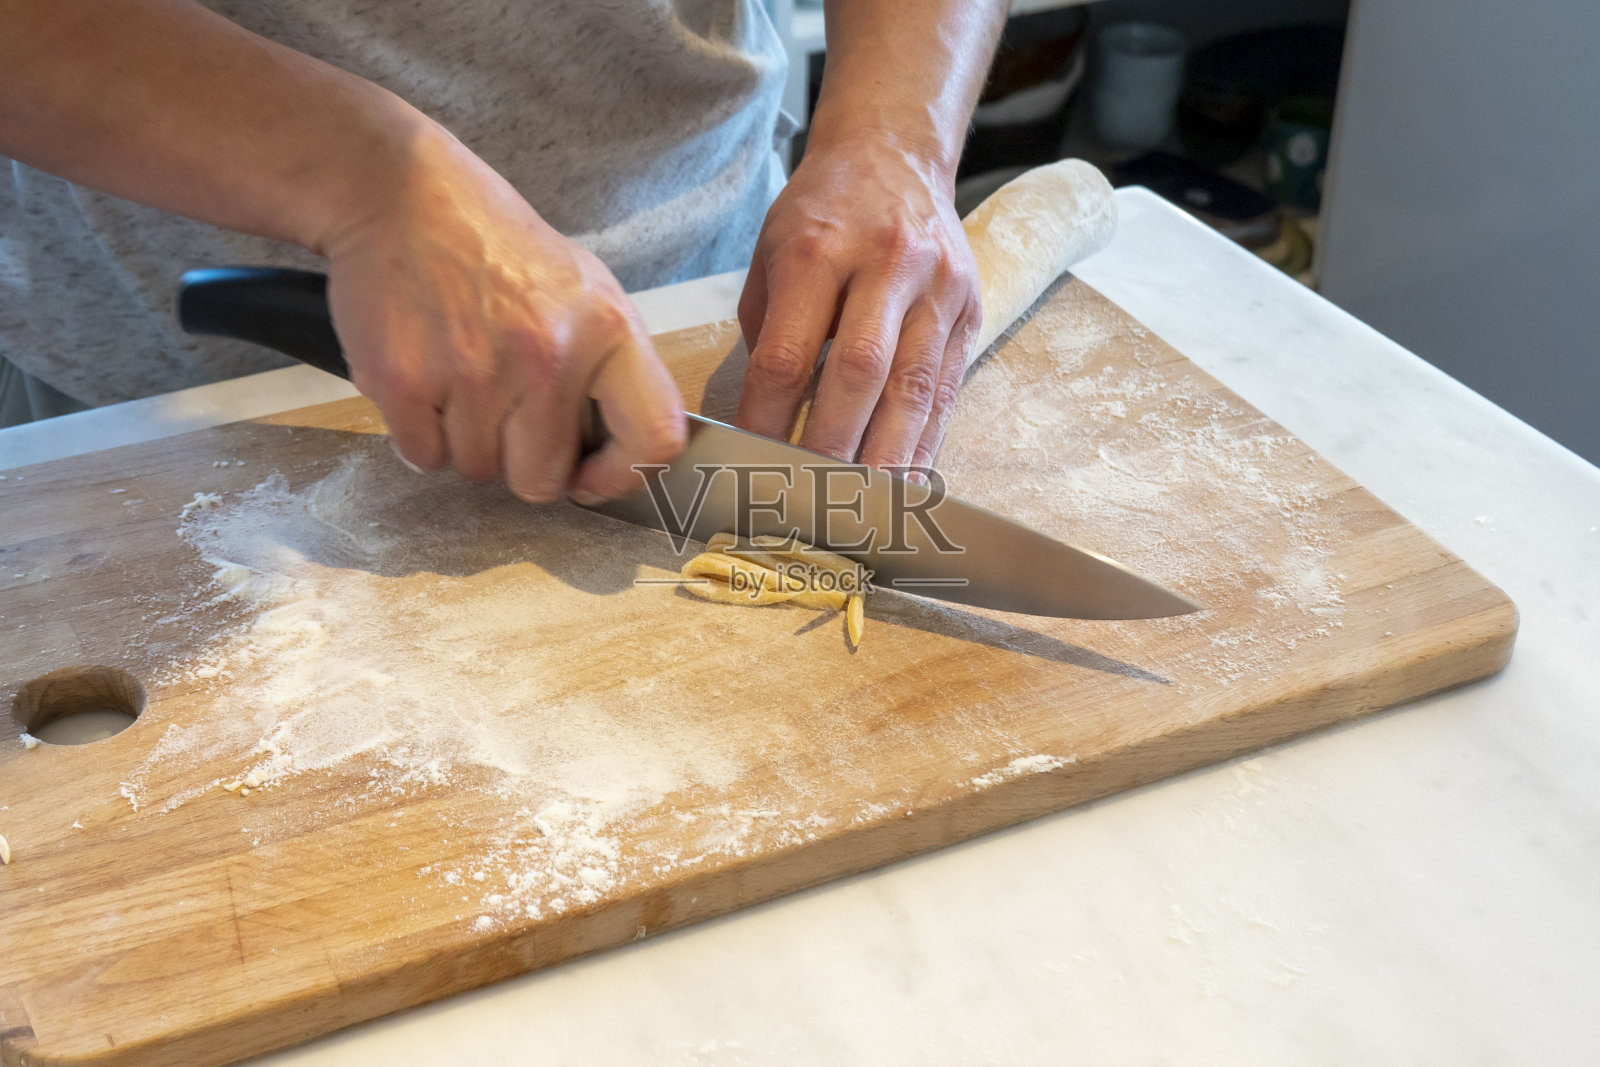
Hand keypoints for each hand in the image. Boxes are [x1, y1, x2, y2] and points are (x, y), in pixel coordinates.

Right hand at [319, 126, 685, 502]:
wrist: (401, 193)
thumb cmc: (496, 246)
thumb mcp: (583, 288)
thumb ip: (607, 371)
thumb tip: (616, 457)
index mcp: (607, 329)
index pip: (654, 436)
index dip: (624, 474)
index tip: (591, 478)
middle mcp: (547, 355)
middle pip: (542, 480)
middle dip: (520, 462)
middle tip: (504, 412)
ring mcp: (473, 372)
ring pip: (477, 469)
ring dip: (465, 439)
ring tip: (459, 374)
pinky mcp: (404, 382)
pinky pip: (423, 455)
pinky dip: (419, 431)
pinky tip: (425, 374)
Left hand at [734, 136, 979, 472]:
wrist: (894, 154)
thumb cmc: (821, 213)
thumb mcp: (772, 254)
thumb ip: (768, 334)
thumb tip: (763, 422)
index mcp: (817, 249)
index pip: (789, 355)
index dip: (770, 420)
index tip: (752, 465)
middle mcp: (885, 264)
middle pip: (859, 375)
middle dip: (833, 449)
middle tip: (811, 502)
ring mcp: (937, 287)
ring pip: (914, 389)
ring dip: (887, 458)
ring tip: (864, 509)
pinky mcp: (969, 309)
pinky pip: (948, 389)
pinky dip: (925, 441)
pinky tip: (905, 479)